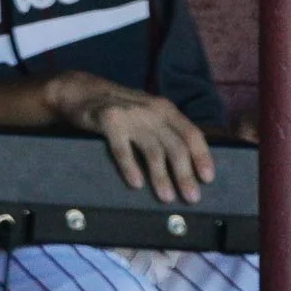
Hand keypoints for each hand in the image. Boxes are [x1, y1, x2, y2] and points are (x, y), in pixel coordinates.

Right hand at [43, 72, 215, 204]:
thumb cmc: (120, 109)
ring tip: (167, 198)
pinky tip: (136, 184)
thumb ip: (165, 131)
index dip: (202, 157)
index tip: (208, 179)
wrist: (82, 91)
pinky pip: (123, 150)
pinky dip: (130, 168)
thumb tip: (187, 164)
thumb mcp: (148, 113)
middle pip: (176, 146)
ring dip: (162, 177)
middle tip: (192, 198)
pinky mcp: (109, 122)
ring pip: (153, 151)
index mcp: (166, 110)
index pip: (191, 134)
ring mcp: (131, 116)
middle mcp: (153, 111)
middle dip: (185, 175)